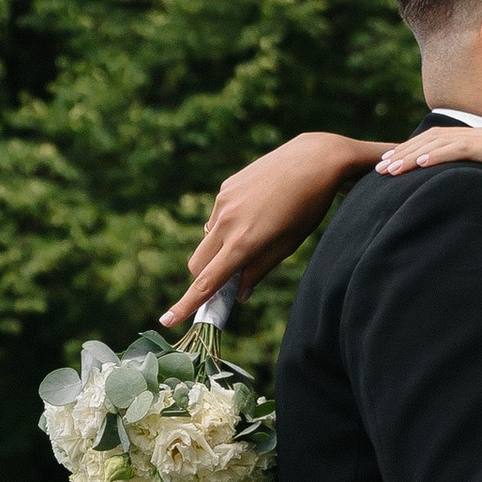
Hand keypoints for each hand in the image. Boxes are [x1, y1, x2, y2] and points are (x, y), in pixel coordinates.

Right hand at [162, 133, 371, 325]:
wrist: (313, 160)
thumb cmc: (307, 209)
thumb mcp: (287, 246)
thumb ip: (259, 271)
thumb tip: (240, 294)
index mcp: (244, 244)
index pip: (207, 282)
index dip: (186, 304)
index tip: (168, 320)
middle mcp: (227, 223)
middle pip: (197, 264)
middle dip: (204, 278)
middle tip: (229, 280)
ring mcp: (223, 203)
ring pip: (207, 241)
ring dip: (218, 251)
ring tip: (255, 234)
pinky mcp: (226, 188)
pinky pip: (217, 218)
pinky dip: (227, 227)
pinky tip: (255, 211)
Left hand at [373, 121, 481, 232]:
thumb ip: (472, 189)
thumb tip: (445, 203)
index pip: (438, 142)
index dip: (410, 152)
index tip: (386, 166)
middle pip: (436, 138)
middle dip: (404, 152)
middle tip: (379, 168)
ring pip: (446, 142)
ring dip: (414, 155)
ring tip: (391, 169)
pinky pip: (467, 150)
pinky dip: (441, 155)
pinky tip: (421, 165)